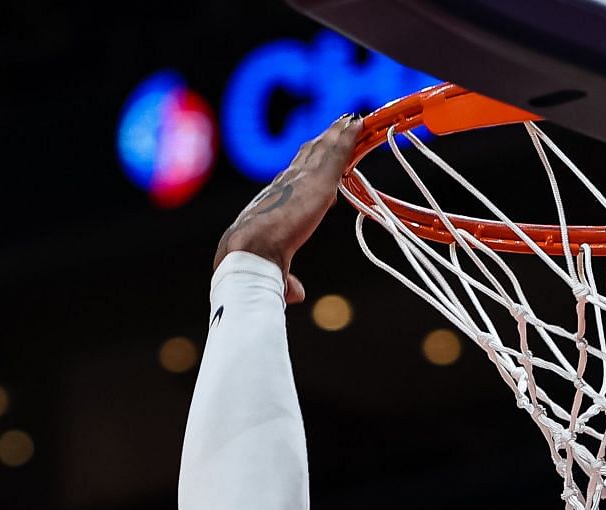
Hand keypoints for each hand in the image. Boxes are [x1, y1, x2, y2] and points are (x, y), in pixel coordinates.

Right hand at [214, 115, 363, 304]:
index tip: (319, 157)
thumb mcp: (275, 271)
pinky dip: (348, 137)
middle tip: (340, 127)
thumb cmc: (253, 265)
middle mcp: (285, 184)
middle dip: (323, 141)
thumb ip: (287, 279)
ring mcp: (300, 180)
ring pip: (323, 150)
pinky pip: (337, 153)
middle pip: (308, 156)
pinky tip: (358, 123)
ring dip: (338, 134)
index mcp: (274, 202)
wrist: (246, 255)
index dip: (307, 166)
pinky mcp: (317, 182)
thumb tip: (297, 293)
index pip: (294, 179)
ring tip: (353, 120)